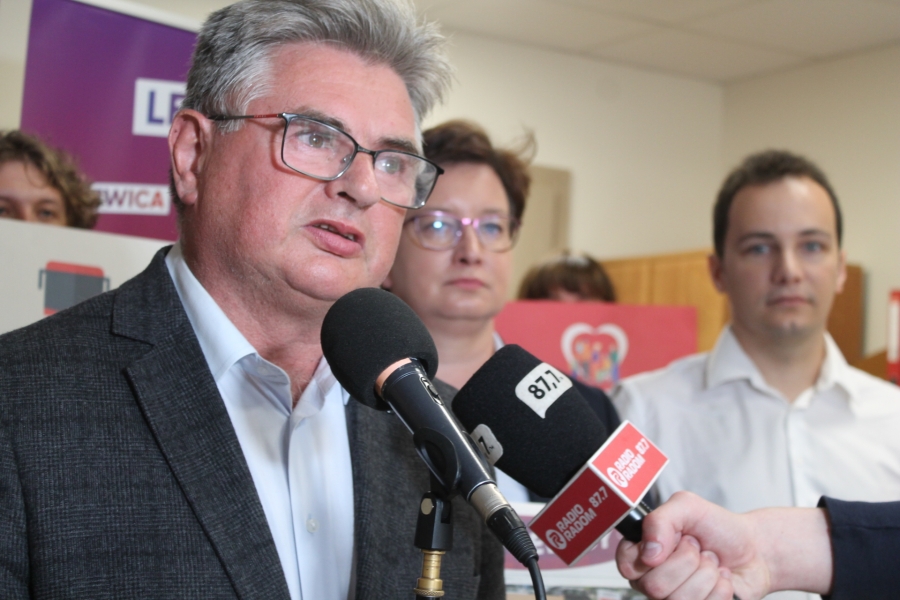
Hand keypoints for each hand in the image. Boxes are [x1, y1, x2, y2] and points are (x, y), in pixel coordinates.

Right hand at [615, 491, 771, 599]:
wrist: (753, 548)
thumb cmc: (717, 527)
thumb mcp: (687, 507)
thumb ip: (660, 520)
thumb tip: (648, 552)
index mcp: (642, 552)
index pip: (627, 565)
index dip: (650, 555)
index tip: (674, 541)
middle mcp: (653, 579)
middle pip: (654, 586)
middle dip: (687, 561)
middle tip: (697, 549)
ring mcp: (674, 598)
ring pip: (679, 599)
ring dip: (706, 574)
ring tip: (711, 562)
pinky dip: (720, 589)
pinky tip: (721, 579)